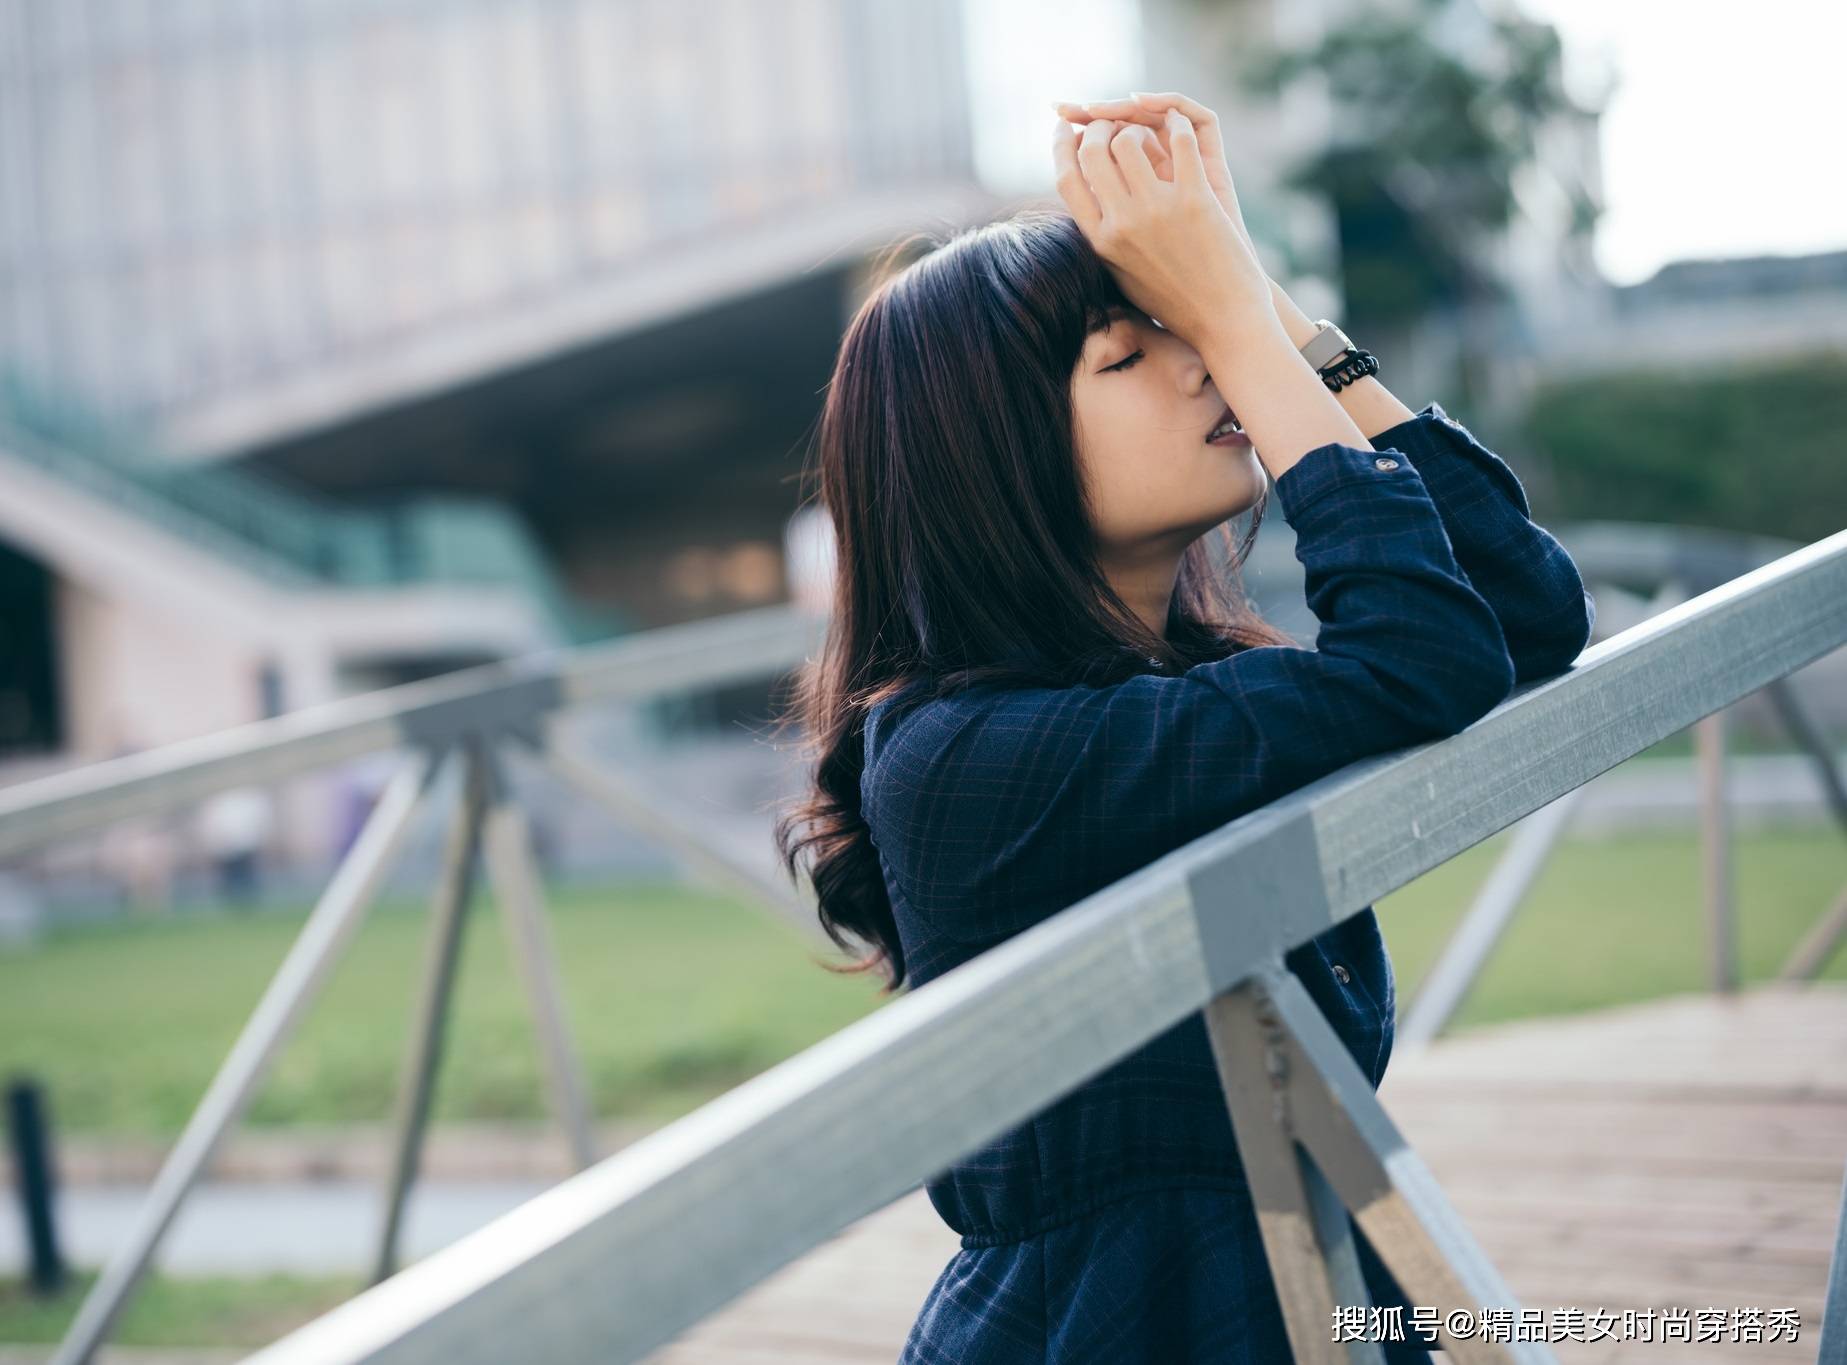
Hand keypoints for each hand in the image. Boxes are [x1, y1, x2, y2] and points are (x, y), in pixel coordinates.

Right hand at [1051, 109, 1274, 347]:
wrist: (1222, 321)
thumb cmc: (1173, 301)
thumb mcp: (1123, 273)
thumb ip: (1102, 237)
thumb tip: (1085, 201)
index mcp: (1100, 241)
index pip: (1066, 179)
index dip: (1061, 145)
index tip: (1065, 127)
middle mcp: (1122, 224)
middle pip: (1094, 151)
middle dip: (1100, 125)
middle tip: (1112, 121)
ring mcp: (1158, 211)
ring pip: (1130, 139)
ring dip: (1137, 123)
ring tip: (1149, 128)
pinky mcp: (1196, 200)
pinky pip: (1180, 142)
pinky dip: (1177, 124)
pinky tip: (1178, 125)